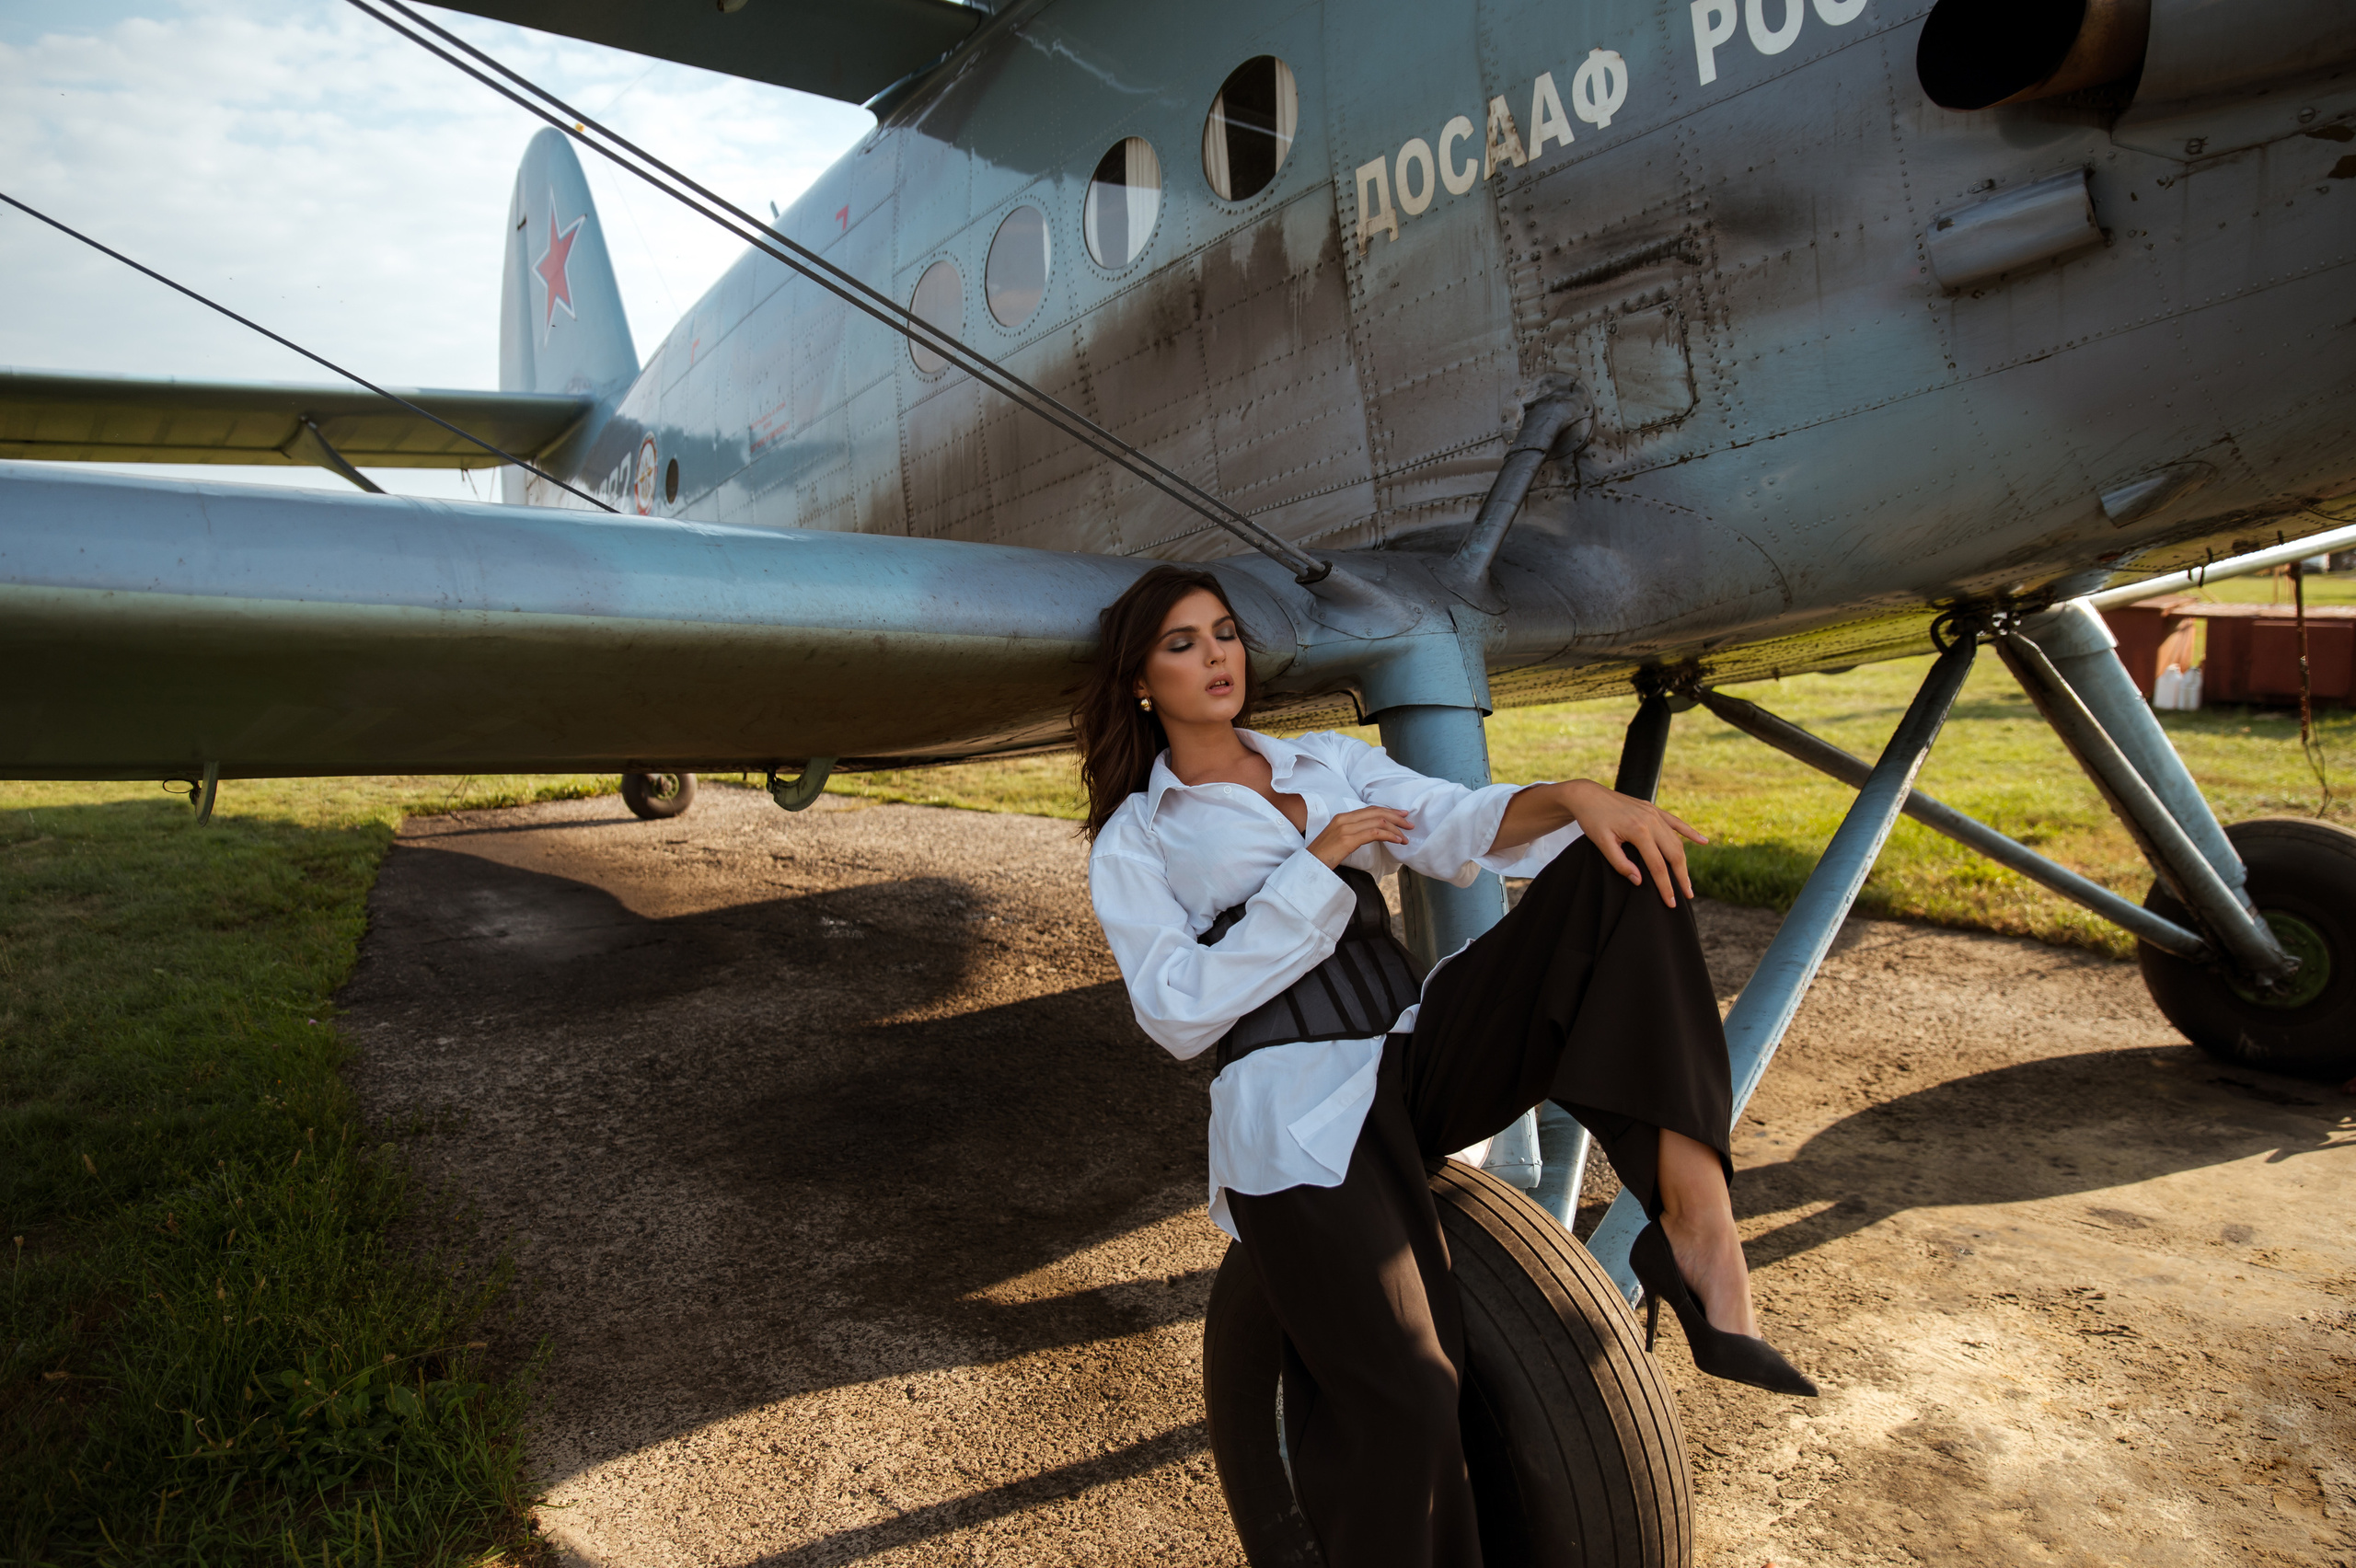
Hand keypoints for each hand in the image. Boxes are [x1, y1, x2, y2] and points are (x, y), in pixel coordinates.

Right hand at [1309, 806, 1411, 868]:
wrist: (1308, 866)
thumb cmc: (1322, 857)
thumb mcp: (1337, 840)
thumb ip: (1352, 833)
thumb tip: (1370, 834)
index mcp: (1341, 817)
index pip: (1370, 809)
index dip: (1388, 811)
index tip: (1401, 815)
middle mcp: (1344, 819)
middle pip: (1376, 812)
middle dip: (1396, 817)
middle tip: (1409, 824)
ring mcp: (1345, 828)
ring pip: (1378, 821)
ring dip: (1395, 828)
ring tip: (1405, 836)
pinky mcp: (1348, 839)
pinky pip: (1374, 833)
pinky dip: (1389, 835)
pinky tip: (1396, 840)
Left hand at [1560, 780, 1706, 906]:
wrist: (1588, 795)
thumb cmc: (1593, 821)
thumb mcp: (1602, 843)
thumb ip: (1620, 863)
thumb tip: (1639, 881)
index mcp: (1639, 831)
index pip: (1658, 865)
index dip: (1666, 886)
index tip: (1671, 902)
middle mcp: (1651, 821)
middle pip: (1674, 854)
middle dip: (1681, 877)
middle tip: (1687, 896)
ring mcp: (1654, 813)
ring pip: (1676, 841)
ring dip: (1684, 862)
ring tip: (1687, 881)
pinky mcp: (1653, 809)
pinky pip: (1676, 822)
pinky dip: (1690, 833)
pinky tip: (1703, 842)